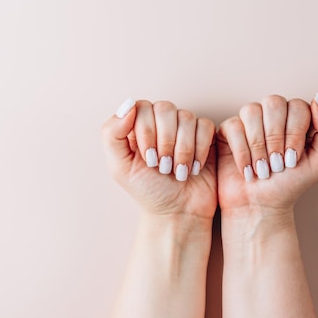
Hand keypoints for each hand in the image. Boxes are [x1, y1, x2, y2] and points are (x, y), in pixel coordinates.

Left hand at [101, 99, 217, 219]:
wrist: (178, 212)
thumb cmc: (148, 191)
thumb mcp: (120, 167)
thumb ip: (112, 134)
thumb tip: (128, 105)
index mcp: (138, 125)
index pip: (142, 107)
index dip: (147, 132)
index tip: (148, 159)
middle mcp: (161, 122)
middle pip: (165, 108)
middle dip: (165, 142)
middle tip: (163, 166)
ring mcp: (184, 127)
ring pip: (187, 117)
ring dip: (182, 149)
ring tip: (177, 170)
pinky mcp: (206, 135)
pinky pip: (205, 127)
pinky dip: (199, 150)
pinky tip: (193, 167)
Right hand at [217, 94, 317, 215]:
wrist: (261, 206)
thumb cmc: (290, 185)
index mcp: (297, 117)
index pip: (298, 106)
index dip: (294, 133)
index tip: (293, 160)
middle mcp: (273, 114)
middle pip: (274, 103)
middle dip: (275, 138)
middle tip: (277, 164)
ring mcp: (250, 120)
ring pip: (252, 110)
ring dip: (258, 146)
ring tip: (262, 168)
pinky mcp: (229, 130)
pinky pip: (234, 126)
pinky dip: (242, 152)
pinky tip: (247, 169)